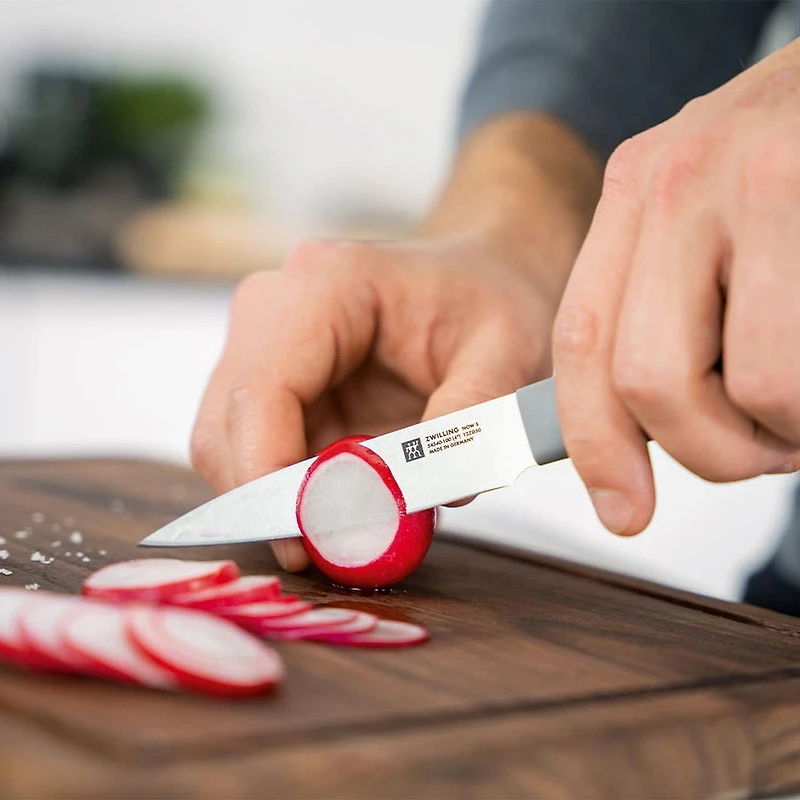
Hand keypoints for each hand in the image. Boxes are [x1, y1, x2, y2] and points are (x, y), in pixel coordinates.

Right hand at [191, 234, 557, 569]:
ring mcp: (265, 348)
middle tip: (328, 549)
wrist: (478, 277)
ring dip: (276, 500)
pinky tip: (337, 503)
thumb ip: (471, 421)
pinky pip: (254, 452)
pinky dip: (288, 492)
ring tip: (344, 527)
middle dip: (267, 498)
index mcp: (327, 284)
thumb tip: (436, 494)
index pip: (263, 386)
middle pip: (225, 424)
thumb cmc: (488, 300)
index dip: (269, 470)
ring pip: (227, 447)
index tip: (305, 538)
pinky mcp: (274, 385)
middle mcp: (275, 310)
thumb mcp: (506, 353)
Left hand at [552, 39, 799, 536]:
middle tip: (764, 449)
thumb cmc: (788, 165)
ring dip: (785, 429)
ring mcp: (756, 182)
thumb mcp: (704, 218)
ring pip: (752, 384)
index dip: (595, 444)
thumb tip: (636, 436)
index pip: (581, 343)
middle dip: (712, 451)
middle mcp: (678, 182)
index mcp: (635, 194)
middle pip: (649, 379)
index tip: (621, 509)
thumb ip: (662, 309)